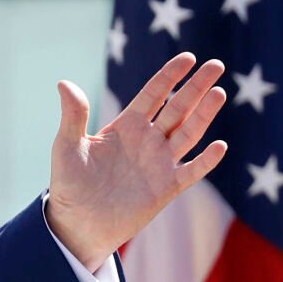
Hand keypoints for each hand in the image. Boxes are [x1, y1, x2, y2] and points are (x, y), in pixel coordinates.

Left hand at [45, 52, 228, 270]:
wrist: (77, 223)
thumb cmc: (69, 184)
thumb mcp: (67, 146)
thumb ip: (73, 116)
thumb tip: (64, 83)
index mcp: (126, 126)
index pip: (153, 94)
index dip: (170, 76)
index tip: (188, 57)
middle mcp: (147, 141)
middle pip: (178, 108)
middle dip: (196, 87)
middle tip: (216, 64)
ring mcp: (160, 163)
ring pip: (188, 133)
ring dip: (204, 115)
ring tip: (219, 92)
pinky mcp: (167, 188)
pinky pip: (191, 171)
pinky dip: (206, 161)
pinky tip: (219, 146)